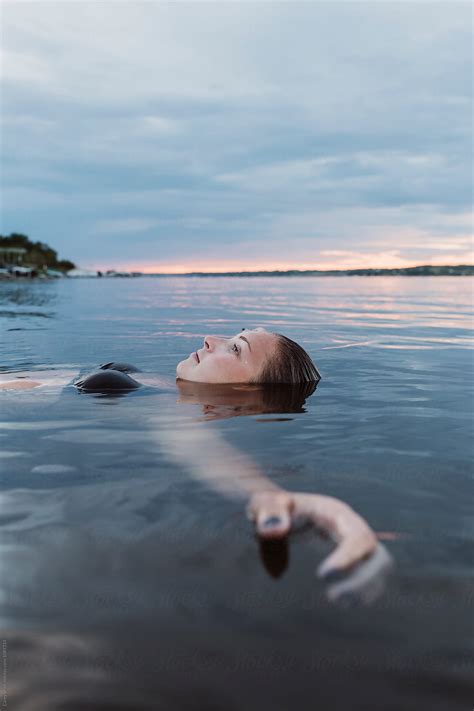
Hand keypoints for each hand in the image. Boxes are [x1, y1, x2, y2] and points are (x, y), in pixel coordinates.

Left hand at [247, 490, 388, 587]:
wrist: (276, 511)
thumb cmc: (269, 508)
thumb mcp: (263, 504)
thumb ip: (268, 512)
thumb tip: (277, 529)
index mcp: (335, 512)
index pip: (357, 537)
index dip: (347, 559)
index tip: (322, 576)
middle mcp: (352, 527)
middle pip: (378, 555)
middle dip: (364, 581)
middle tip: (332, 597)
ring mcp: (355, 542)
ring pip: (380, 568)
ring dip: (365, 590)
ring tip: (336, 600)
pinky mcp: (354, 557)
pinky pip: (373, 576)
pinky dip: (363, 592)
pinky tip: (341, 601)